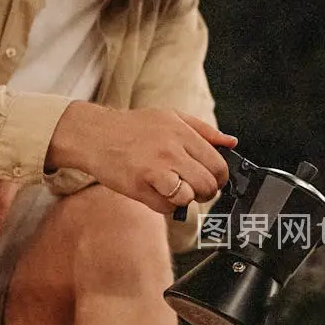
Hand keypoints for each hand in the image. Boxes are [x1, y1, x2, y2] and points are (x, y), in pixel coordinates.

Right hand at [46, 103, 237, 214]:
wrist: (93, 134)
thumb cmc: (133, 128)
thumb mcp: (171, 117)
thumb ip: (204, 130)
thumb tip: (231, 143)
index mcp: (182, 132)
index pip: (218, 164)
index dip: (221, 178)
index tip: (214, 180)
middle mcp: (171, 150)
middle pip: (207, 184)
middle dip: (206, 192)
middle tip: (196, 188)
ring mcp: (155, 169)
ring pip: (189, 197)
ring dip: (186, 199)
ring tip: (176, 190)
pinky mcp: (139, 187)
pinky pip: (167, 207)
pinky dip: (167, 206)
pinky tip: (159, 193)